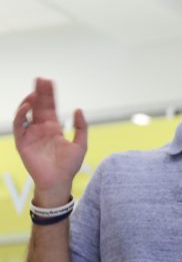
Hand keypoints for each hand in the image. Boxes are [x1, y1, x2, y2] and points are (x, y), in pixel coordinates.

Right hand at [12, 78, 86, 204]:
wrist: (58, 181)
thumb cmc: (69, 166)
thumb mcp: (80, 144)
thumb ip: (80, 127)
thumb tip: (78, 110)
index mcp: (53, 128)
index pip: (50, 107)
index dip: (49, 95)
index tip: (49, 82)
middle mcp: (41, 129)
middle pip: (39, 107)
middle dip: (39, 93)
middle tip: (40, 79)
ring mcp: (31, 134)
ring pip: (27, 113)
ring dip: (29, 101)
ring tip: (35, 91)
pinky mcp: (23, 142)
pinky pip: (20, 126)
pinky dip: (21, 115)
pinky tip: (27, 106)